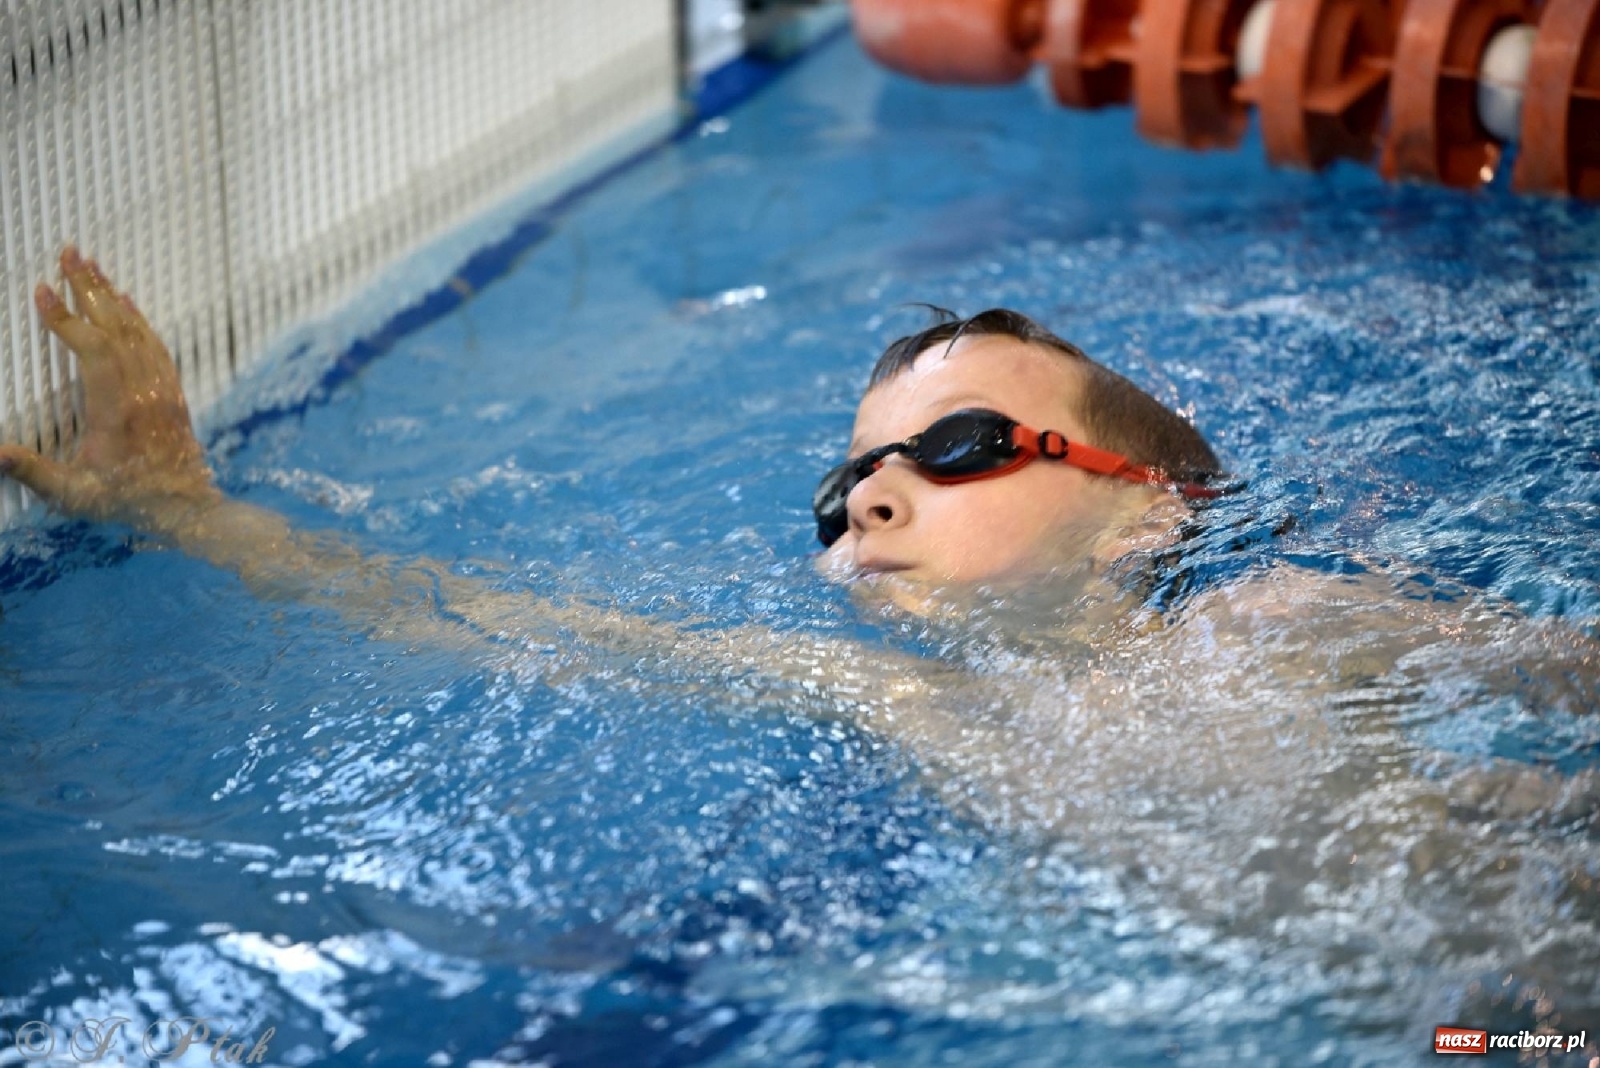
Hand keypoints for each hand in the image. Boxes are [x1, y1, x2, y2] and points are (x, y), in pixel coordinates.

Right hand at [0, 246, 220, 532]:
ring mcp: (161, 391)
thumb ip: (32, 471)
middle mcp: (143, 393)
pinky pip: (157, 346)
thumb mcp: (74, 496)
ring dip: (112, 296)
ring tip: (90, 265)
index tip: (42, 291)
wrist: (186, 510)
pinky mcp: (173, 393)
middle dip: (89, 288)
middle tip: (68, 252)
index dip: (67, 320)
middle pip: (117, 328)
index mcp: (117, 411)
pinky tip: (126, 301)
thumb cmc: (128, 502)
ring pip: (138, 332)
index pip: (93, 351)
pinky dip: (140, 319)